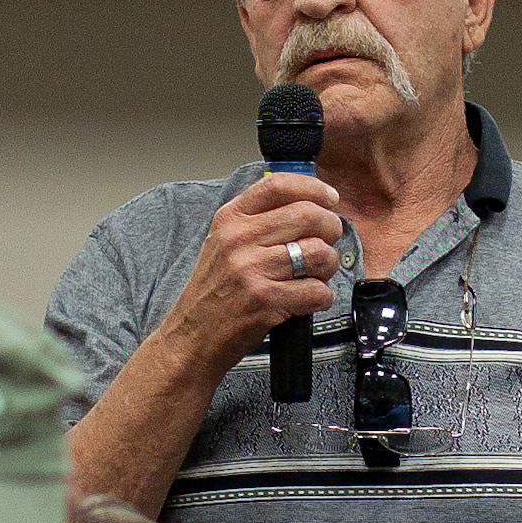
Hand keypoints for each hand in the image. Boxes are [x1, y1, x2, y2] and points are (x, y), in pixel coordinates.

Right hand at [154, 173, 348, 380]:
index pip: (278, 185)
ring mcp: (251, 269)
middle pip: (308, 215)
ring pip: (318, 252)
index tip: (329, 198)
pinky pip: (317, 291)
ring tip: (315, 275)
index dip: (313, 188)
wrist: (191, 338)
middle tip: (328, 243)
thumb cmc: (214, 293)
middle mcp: (239, 239)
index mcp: (229, 219)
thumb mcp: (223, 244)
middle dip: (331, 229)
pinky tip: (309, 301)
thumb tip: (308, 204)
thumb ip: (257, 221)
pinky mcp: (265, 300)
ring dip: (327, 266)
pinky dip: (322, 298)